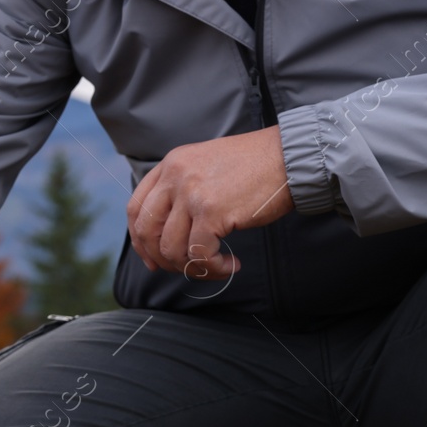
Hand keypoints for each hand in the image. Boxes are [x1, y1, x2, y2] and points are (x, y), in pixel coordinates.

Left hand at [126, 126, 293, 279]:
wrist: (290, 157)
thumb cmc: (256, 166)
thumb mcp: (206, 166)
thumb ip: (183, 190)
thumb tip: (170, 233)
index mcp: (171, 164)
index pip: (136, 208)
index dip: (141, 241)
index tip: (154, 259)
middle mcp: (175, 176)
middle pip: (147, 231)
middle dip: (162, 260)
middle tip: (184, 269)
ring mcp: (191, 193)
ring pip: (171, 249)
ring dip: (193, 268)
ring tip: (216, 266)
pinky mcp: (211, 211)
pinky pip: (198, 255)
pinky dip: (213, 268)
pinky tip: (231, 264)